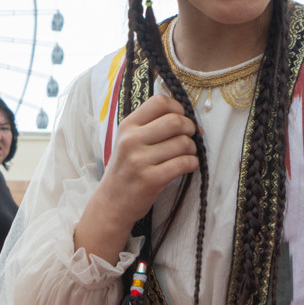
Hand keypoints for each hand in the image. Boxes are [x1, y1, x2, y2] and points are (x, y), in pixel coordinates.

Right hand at [93, 92, 198, 226]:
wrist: (111, 203)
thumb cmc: (125, 170)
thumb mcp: (128, 141)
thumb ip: (151, 126)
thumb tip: (190, 120)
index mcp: (127, 126)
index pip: (159, 102)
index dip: (177, 107)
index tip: (180, 118)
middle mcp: (131, 140)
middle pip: (175, 121)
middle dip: (190, 128)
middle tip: (189, 137)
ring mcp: (140, 160)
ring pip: (183, 143)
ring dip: (192, 149)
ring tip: (186, 154)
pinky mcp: (151, 179)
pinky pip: (184, 163)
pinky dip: (192, 164)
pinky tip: (186, 166)